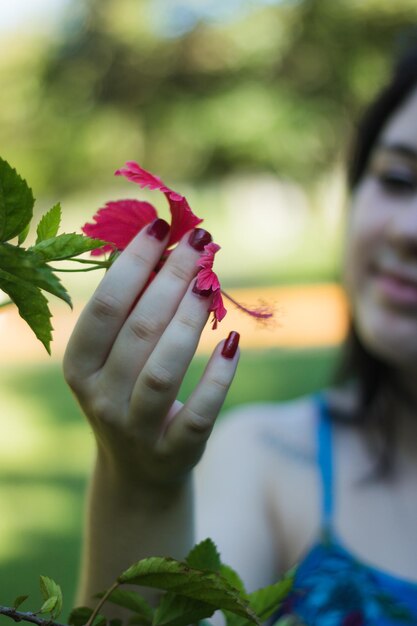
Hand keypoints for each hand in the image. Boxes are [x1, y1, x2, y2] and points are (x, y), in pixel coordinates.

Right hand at [63, 220, 239, 491]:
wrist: (138, 470)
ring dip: (189, 321)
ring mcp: (135, 429)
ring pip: (162, 370)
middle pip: (138, 330)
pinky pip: (199, 413)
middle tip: (200, 243)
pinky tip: (235, 342)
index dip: (133, 263)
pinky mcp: (174, 452)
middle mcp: (100, 397)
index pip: (105, 307)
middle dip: (171, 279)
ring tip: (211, 282)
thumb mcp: (115, 357)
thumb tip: (162, 247)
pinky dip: (218, 378)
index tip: (161, 226)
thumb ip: (131, 309)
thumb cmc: (129, 393)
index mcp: (80, 365)